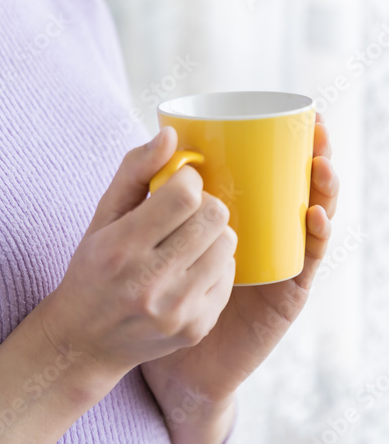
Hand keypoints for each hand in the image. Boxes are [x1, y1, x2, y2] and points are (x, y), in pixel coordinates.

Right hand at [37, 126, 236, 385]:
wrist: (85, 341)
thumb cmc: (93, 268)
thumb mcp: (102, 215)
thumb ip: (134, 170)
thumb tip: (170, 134)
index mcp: (122, 248)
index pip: (184, 196)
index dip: (188, 179)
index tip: (178, 182)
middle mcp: (150, 282)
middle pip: (213, 218)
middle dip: (204, 203)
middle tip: (187, 208)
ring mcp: (177, 310)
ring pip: (227, 245)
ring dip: (212, 233)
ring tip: (189, 238)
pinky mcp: (196, 328)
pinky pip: (228, 276)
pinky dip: (215, 264)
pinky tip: (191, 267)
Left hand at [140, 110, 338, 428]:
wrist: (153, 346)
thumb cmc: (143, 275)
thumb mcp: (137, 220)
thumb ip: (144, 175)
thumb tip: (169, 130)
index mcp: (237, 209)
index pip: (273, 168)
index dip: (291, 141)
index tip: (299, 113)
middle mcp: (264, 231)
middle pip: (300, 187)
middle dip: (315, 157)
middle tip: (318, 130)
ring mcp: (276, 260)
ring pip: (311, 218)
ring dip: (323, 189)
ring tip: (319, 164)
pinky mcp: (281, 291)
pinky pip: (304, 262)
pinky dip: (315, 238)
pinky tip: (311, 216)